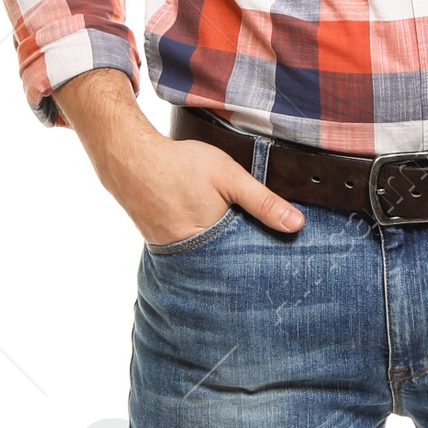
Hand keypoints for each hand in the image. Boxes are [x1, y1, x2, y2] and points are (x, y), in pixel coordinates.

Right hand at [55, 71, 303, 243]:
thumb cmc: (180, 166)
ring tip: (242, 248)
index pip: (249, 265)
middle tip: (268, 261)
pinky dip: (207, 247)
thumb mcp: (230, 177)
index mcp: (213, 245)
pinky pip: (194, 253)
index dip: (265, 262)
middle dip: (247, 264)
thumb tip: (297, 224)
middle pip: (230, 268)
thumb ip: (263, 202)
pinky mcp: (166, 247)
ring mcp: (176, 254)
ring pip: (212, 261)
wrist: (130, 159)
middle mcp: (193, 257)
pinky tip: (213, 235)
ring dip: (226, 256)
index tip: (285, 264)